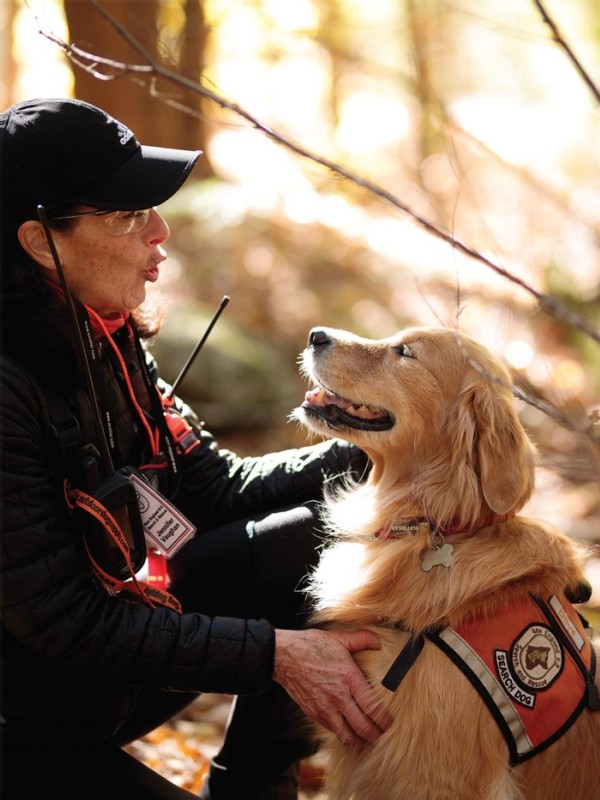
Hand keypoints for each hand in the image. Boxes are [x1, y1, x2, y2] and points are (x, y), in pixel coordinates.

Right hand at [273, 627, 392, 747]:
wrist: (284, 656)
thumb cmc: (311, 646)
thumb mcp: (339, 637)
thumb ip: (362, 639)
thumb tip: (379, 642)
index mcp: (348, 678)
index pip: (372, 708)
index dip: (384, 721)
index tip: (390, 723)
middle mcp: (338, 697)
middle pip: (363, 728)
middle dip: (376, 735)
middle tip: (382, 733)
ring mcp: (325, 709)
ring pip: (348, 737)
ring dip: (361, 740)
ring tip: (368, 737)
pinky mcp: (314, 714)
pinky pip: (334, 732)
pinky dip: (345, 736)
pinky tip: (350, 731)